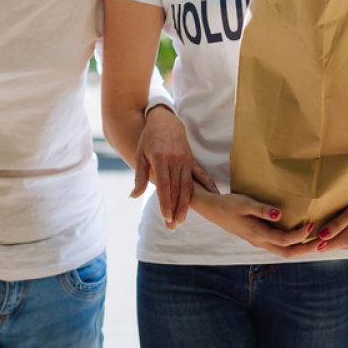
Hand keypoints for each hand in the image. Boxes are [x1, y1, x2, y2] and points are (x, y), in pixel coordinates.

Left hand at [134, 106, 217, 229]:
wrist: (164, 120)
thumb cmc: (148, 138)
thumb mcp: (140, 155)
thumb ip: (139, 176)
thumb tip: (133, 196)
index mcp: (160, 159)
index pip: (164, 186)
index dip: (166, 203)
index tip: (166, 217)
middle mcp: (175, 160)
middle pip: (177, 190)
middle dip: (175, 210)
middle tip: (173, 227)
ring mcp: (186, 160)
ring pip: (188, 186)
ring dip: (186, 205)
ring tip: (183, 220)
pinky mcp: (192, 160)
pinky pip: (201, 175)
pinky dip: (207, 187)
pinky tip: (213, 197)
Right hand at [193, 191, 320, 258]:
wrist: (213, 210)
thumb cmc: (229, 204)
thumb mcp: (245, 203)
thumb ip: (262, 210)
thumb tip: (280, 214)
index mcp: (257, 234)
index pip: (284, 240)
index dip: (300, 235)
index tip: (312, 224)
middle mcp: (260, 242)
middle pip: (288, 253)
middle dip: (307, 250)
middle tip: (323, 241)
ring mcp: (259, 242)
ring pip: (284, 252)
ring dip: (301, 249)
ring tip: (317, 241)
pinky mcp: (259, 239)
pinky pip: (280, 247)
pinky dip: (293, 245)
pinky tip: (301, 238)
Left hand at [314, 185, 347, 253]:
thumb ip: (335, 226)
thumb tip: (319, 237)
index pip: (324, 246)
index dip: (314, 241)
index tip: (305, 234)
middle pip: (333, 245)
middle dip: (325, 238)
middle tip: (316, 225)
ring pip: (343, 242)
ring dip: (337, 235)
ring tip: (334, 222)